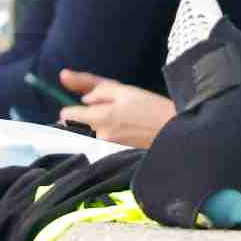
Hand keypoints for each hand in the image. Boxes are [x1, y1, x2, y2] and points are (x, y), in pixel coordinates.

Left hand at [58, 69, 175, 148]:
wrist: (173, 130)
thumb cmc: (151, 107)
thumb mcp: (124, 90)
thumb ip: (94, 87)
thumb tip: (74, 88)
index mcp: (99, 118)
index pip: (67, 115)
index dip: (76, 106)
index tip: (90, 104)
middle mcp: (98, 136)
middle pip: (79, 124)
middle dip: (90, 116)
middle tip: (114, 110)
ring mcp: (106, 147)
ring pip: (91, 132)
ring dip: (101, 125)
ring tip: (124, 119)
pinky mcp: (114, 153)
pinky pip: (102, 140)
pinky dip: (111, 134)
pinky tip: (127, 129)